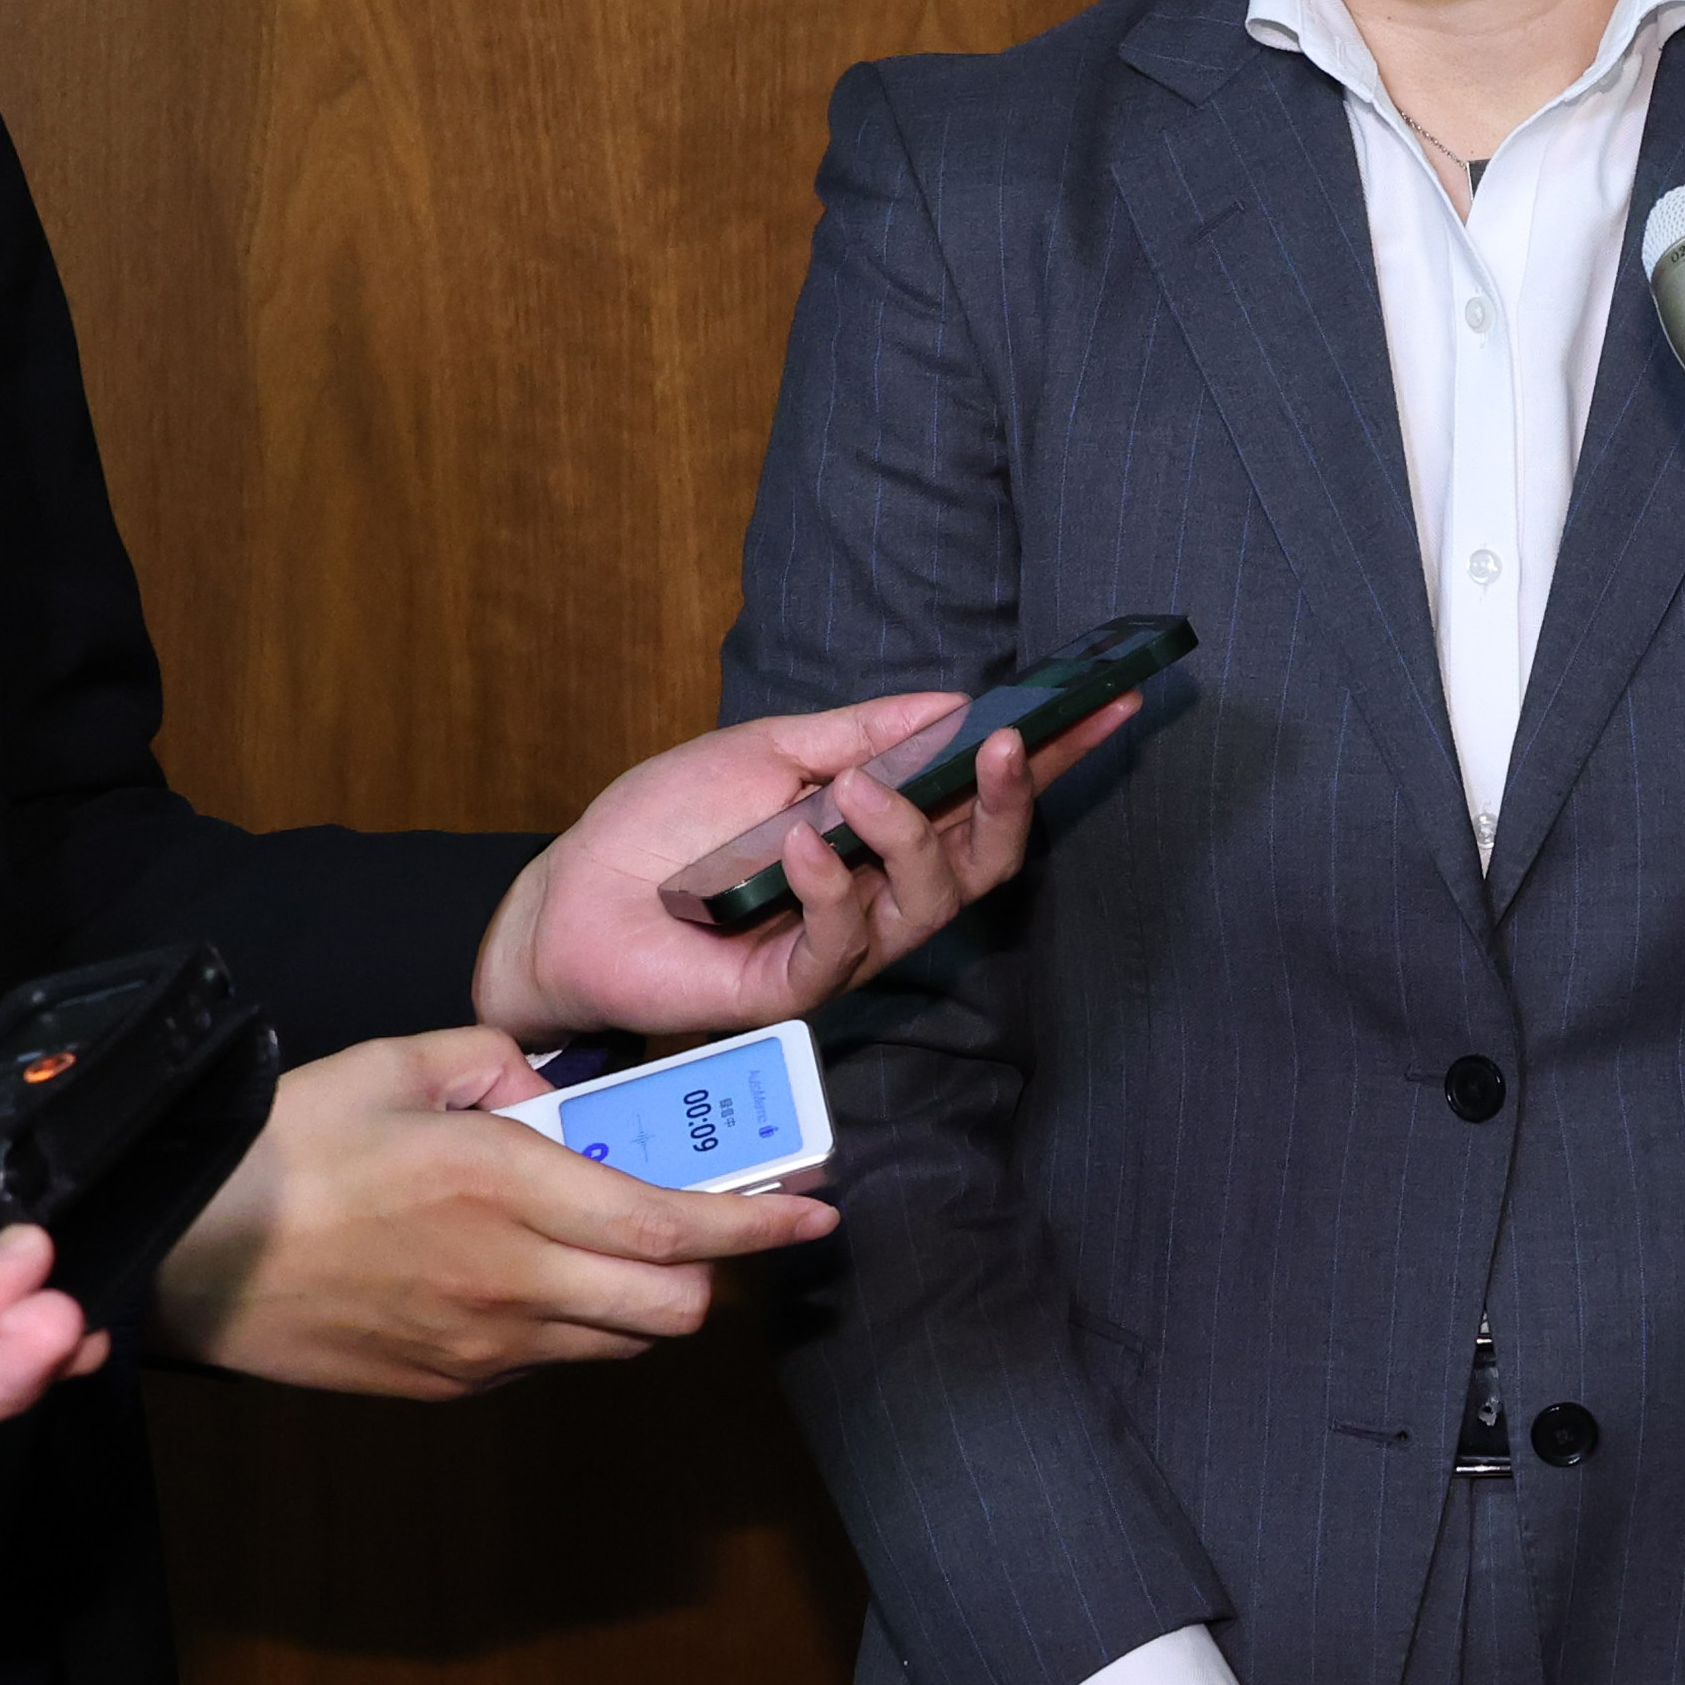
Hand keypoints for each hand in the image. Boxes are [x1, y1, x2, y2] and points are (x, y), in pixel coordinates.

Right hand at [148, 1026, 835, 1396]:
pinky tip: (522, 1276)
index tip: (817, 1214)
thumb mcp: (392, 1064)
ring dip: (639, 1299)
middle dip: (709, 1271)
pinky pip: (547, 1361)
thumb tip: (549, 1089)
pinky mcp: (444, 1385)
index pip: (674, 1230)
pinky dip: (568, 1324)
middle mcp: (511, 1281)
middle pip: (673, 1309)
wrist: (177, 1254)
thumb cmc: (282, 1150)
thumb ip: (494, 1059)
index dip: (761, 1227)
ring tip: (602, 1243)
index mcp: (508, 1189)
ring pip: (618, 1343)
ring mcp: (480, 1347)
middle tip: (699, 1224)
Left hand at [469, 693, 1136, 1048]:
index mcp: (886, 833)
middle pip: (986, 860)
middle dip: (1012, 800)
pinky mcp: (793, 986)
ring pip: (927, 904)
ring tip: (862, 789)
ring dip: (908, 837)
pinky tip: (805, 843)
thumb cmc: (669, 825)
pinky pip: (840, 944)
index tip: (1108, 702)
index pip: (987, 797)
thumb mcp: (772, 750)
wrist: (576, 894)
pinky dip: (831, 887)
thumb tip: (954, 698)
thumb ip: (862, 732)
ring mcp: (844, 946)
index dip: (1054, 756)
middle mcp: (882, 894)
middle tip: (1008, 742)